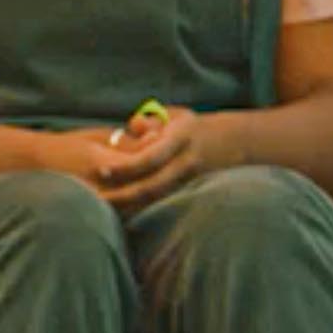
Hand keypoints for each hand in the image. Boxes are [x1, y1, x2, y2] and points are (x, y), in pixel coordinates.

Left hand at [90, 105, 228, 209]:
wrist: (237, 144)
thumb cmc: (197, 127)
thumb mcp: (177, 116)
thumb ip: (152, 121)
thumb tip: (131, 126)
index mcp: (180, 139)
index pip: (149, 157)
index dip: (125, 166)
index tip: (101, 170)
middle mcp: (186, 163)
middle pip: (150, 186)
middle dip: (122, 196)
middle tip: (95, 200)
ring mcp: (190, 182)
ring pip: (156, 201)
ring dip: (130, 208)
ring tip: (103, 213)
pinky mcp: (191, 195)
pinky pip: (163, 206)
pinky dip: (142, 212)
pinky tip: (123, 217)